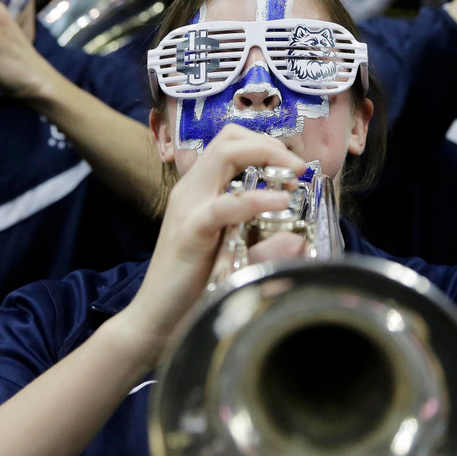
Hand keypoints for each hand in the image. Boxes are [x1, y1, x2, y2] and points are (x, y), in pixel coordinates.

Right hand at [120, 125, 305, 356]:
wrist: (157, 317)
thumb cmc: (195, 286)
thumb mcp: (233, 255)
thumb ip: (261, 243)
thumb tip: (298, 238)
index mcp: (199, 190)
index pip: (231, 141)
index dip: (266, 143)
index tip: (294, 167)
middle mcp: (191, 190)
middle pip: (229, 138)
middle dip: (271, 143)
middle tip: (299, 167)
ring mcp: (188, 207)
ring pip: (224, 154)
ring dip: (266, 156)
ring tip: (294, 176)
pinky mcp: (191, 232)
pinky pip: (224, 205)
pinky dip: (255, 199)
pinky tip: (279, 203)